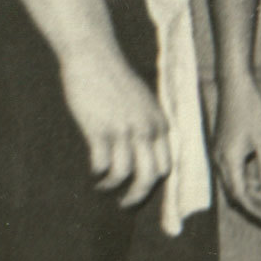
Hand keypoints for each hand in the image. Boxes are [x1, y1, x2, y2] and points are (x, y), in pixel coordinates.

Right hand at [62, 47, 170, 208]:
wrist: (94, 56)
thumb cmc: (115, 79)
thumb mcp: (143, 101)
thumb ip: (148, 125)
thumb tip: (146, 155)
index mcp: (159, 122)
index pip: (167, 165)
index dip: (156, 185)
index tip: (143, 192)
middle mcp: (146, 128)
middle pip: (149, 176)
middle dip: (137, 197)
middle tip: (124, 204)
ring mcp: (123, 130)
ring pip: (124, 175)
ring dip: (112, 187)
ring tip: (103, 187)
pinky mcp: (100, 129)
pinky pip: (102, 165)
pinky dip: (97, 174)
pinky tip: (93, 172)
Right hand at [213, 72, 260, 223]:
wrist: (234, 85)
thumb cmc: (251, 109)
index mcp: (229, 160)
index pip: (239, 195)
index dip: (253, 208)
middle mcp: (219, 160)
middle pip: (233, 192)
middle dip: (251, 203)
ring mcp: (217, 153)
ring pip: (231, 181)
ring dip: (247, 190)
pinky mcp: (220, 146)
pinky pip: (229, 170)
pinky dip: (242, 178)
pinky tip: (258, 177)